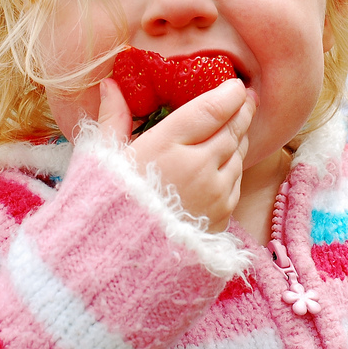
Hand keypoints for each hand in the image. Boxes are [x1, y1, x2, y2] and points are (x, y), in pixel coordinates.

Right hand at [97, 77, 255, 232]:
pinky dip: (233, 167)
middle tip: (245, 97)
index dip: (229, 94)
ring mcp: (213, 194)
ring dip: (239, 138)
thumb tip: (109, 84)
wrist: (116, 264)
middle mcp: (197, 166)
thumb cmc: (104, 206)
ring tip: (235, 127)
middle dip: (241, 110)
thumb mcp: (102, 158)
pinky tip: (225, 161)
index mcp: (166, 145)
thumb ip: (112, 117)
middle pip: (232, 129)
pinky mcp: (221, 217)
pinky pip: (235, 183)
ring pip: (238, 155)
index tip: (234, 84)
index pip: (212, 109)